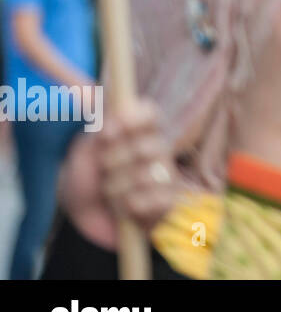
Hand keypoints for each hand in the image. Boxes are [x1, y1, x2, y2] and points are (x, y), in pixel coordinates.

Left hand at [97, 98, 178, 231]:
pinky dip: (131, 207)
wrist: (82, 218)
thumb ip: (97, 123)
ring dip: (117, 189)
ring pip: (147, 176)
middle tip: (103, 170)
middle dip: (114, 162)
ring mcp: (165, 175)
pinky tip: (124, 209)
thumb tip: (86, 93)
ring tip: (109, 194)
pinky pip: (154, 200)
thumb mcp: (84, 148)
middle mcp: (157, 149)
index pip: (150, 112)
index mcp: (139, 131)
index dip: (132, 120)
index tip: (106, 133)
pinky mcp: (167, 202)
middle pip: (147, 146)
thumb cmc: (85, 178)